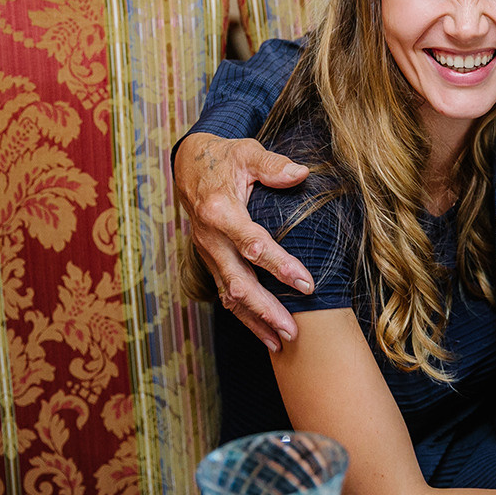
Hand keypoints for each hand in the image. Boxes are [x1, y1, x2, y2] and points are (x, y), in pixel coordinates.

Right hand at [174, 132, 310, 350]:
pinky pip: (226, 293)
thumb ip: (273, 165)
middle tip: (294, 330)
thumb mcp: (247, 152)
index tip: (306, 283)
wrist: (189, 165)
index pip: (253, 244)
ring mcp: (208, 253)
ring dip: (256, 321)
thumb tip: (300, 173)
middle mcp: (210, 238)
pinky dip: (244, 316)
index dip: (280, 266)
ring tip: (283, 342)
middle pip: (239, 282)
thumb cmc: (224, 158)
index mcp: (220, 211)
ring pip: (230, 295)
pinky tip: (265, 334)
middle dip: (267, 309)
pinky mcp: (210, 261)